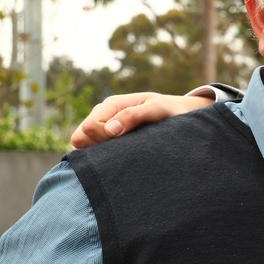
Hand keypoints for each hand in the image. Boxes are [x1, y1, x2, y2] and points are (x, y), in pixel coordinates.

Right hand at [70, 92, 213, 147]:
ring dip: (101, 153)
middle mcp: (104, 115)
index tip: (123, 142)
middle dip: (99, 147)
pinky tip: (121, 158)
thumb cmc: (171, 110)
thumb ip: (134, 116)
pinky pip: (95, 153)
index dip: (103, 138)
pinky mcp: (110, 141)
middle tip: (125, 149)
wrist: (181, 115)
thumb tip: (110, 130)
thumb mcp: (157, 109)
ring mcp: (105, 129)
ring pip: (85, 147)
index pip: (90, 128)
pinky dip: (104, 157)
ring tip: (125, 153)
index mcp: (112, 105)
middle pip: (82, 138)